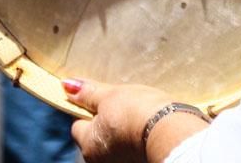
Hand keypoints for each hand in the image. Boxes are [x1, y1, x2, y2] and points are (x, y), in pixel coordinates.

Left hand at [65, 78, 185, 162]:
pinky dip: (138, 141)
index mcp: (88, 144)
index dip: (91, 111)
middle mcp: (99, 160)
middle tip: (126, 108)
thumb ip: (88, 93)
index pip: (78, 124)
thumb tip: (66, 85)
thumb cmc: (139, 112)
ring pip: (115, 144)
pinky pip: (131, 150)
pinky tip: (149, 131)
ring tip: (141, 118)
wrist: (173, 132)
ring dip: (123, 133)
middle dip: (108, 124)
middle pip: (96, 137)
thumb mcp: (111, 96)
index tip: (106, 102)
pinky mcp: (138, 162)